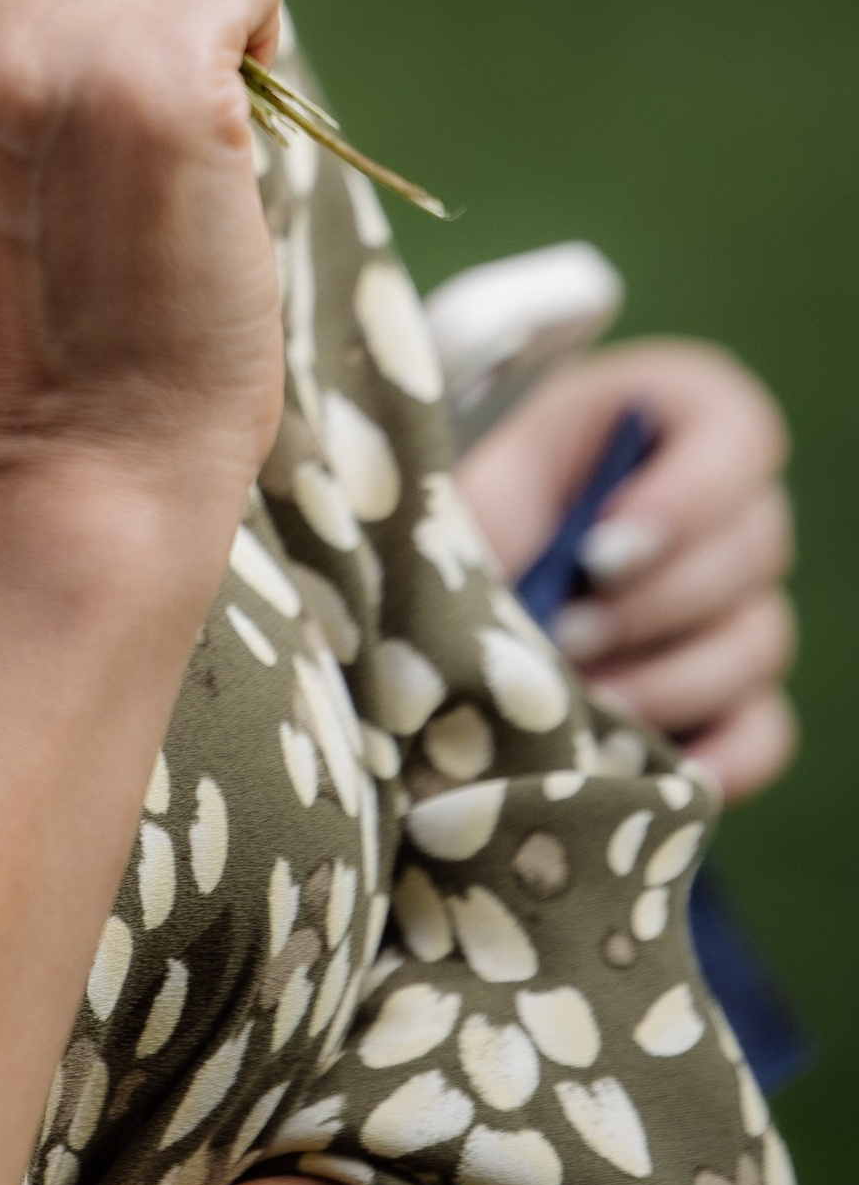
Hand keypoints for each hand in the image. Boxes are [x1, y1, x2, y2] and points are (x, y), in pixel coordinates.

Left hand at [456, 343, 794, 803]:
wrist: (421, 604)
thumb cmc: (446, 517)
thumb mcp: (469, 477)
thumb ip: (515, 492)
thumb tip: (553, 567)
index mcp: (672, 418)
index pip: (740, 433)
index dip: (687, 495)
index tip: (596, 548)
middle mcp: (724, 509)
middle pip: (756, 548)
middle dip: (652, 602)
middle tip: (564, 631)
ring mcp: (738, 607)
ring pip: (759, 642)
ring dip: (667, 679)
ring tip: (578, 697)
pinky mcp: (732, 701)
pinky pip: (764, 732)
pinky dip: (719, 756)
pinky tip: (650, 767)